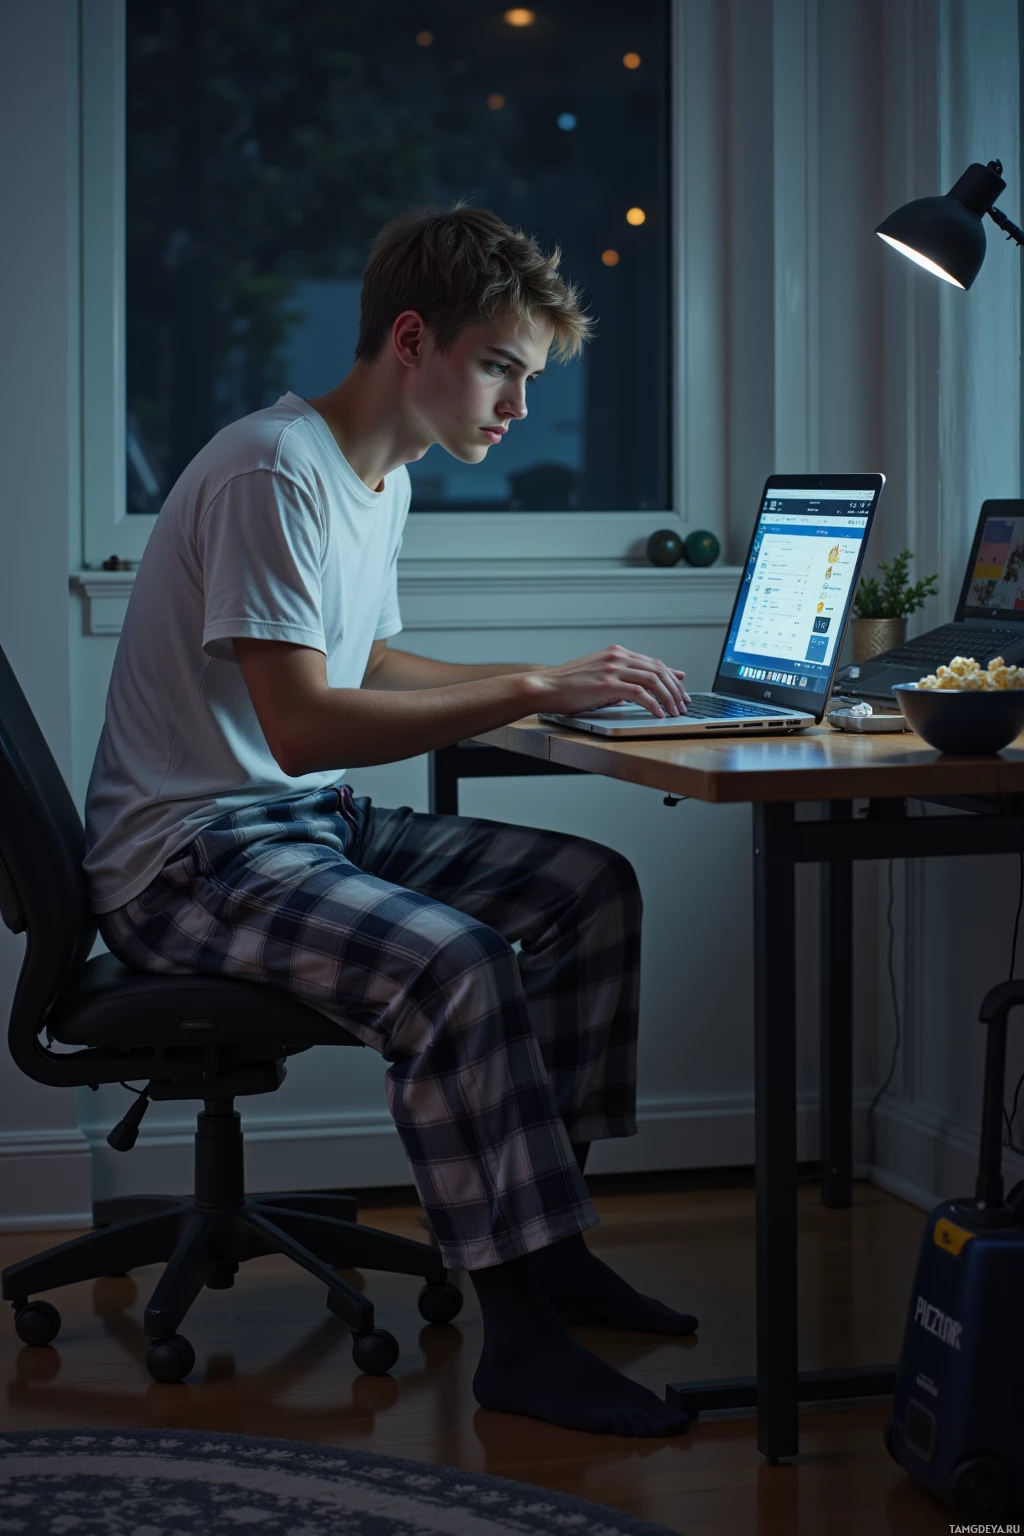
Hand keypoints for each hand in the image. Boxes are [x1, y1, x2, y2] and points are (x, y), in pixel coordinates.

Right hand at [529, 645, 690, 718]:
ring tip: (674, 711)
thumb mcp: (597, 677)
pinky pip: (640, 693)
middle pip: (658, 669)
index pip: (652, 662)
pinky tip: (658, 714)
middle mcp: (617, 657)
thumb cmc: (567, 686)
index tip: (681, 687)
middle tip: (683, 703)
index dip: (671, 676)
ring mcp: (613, 668)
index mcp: (616, 653)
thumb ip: (619, 680)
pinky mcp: (608, 684)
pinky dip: (653, 704)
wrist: (545, 687)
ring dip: (668, 697)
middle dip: (675, 688)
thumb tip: (638, 693)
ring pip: (653, 680)